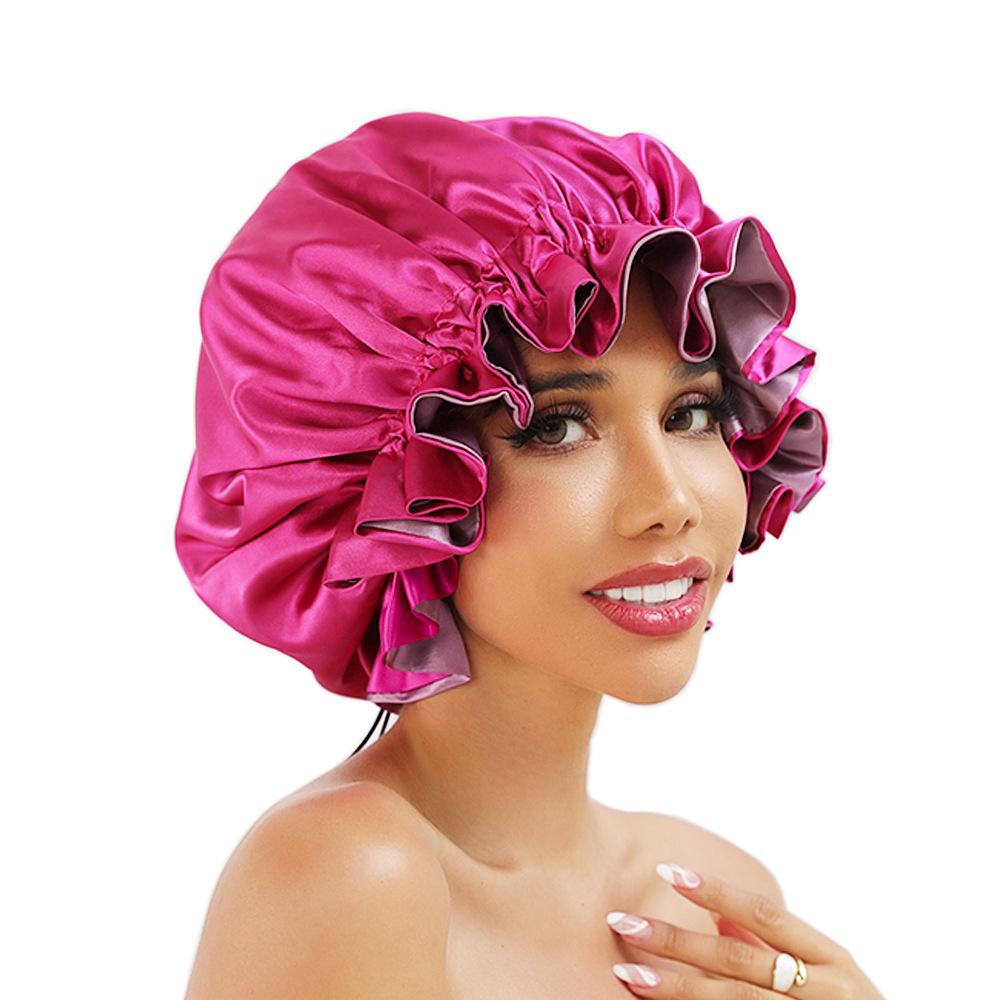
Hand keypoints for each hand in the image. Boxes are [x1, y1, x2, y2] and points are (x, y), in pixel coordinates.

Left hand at [606, 863, 882, 998]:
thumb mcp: (829, 978)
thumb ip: (773, 946)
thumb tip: (717, 912)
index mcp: (832, 959)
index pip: (765, 913)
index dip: (716, 890)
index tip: (667, 871)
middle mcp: (827, 991)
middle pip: (739, 959)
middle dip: (676, 941)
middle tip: (623, 922)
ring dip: (676, 988)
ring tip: (627, 975)